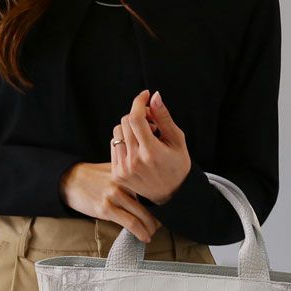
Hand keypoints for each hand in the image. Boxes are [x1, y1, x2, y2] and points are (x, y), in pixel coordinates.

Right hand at [58, 162, 161, 243]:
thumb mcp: (114, 170)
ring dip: (151, 227)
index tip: (165, 211)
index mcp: (128, 173)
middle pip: (150, 203)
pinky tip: (144, 237)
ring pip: (142, 215)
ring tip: (152, 233)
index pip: (151, 189)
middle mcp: (124, 183)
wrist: (70, 178)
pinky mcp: (105, 208)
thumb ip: (130, 178)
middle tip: (160, 225)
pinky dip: (140, 232)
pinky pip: (129, 223)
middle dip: (158, 218)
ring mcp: (114, 196)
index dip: (161, 203)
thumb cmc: (93, 175)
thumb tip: (148, 189)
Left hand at [111, 89, 191, 205]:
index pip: (135, 118)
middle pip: (125, 122)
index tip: (145, 96)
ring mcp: (123, 169)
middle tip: (151, 125)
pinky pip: (114, 145)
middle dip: (137, 116)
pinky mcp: (117, 174)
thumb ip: (164, 118)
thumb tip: (154, 97)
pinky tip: (136, 149)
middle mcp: (134, 161)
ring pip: (117, 132)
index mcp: (151, 152)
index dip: (139, 102)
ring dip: (129, 129)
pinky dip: (124, 142)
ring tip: (144, 139)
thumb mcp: (177, 140)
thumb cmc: (177, 165)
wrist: (171, 194)